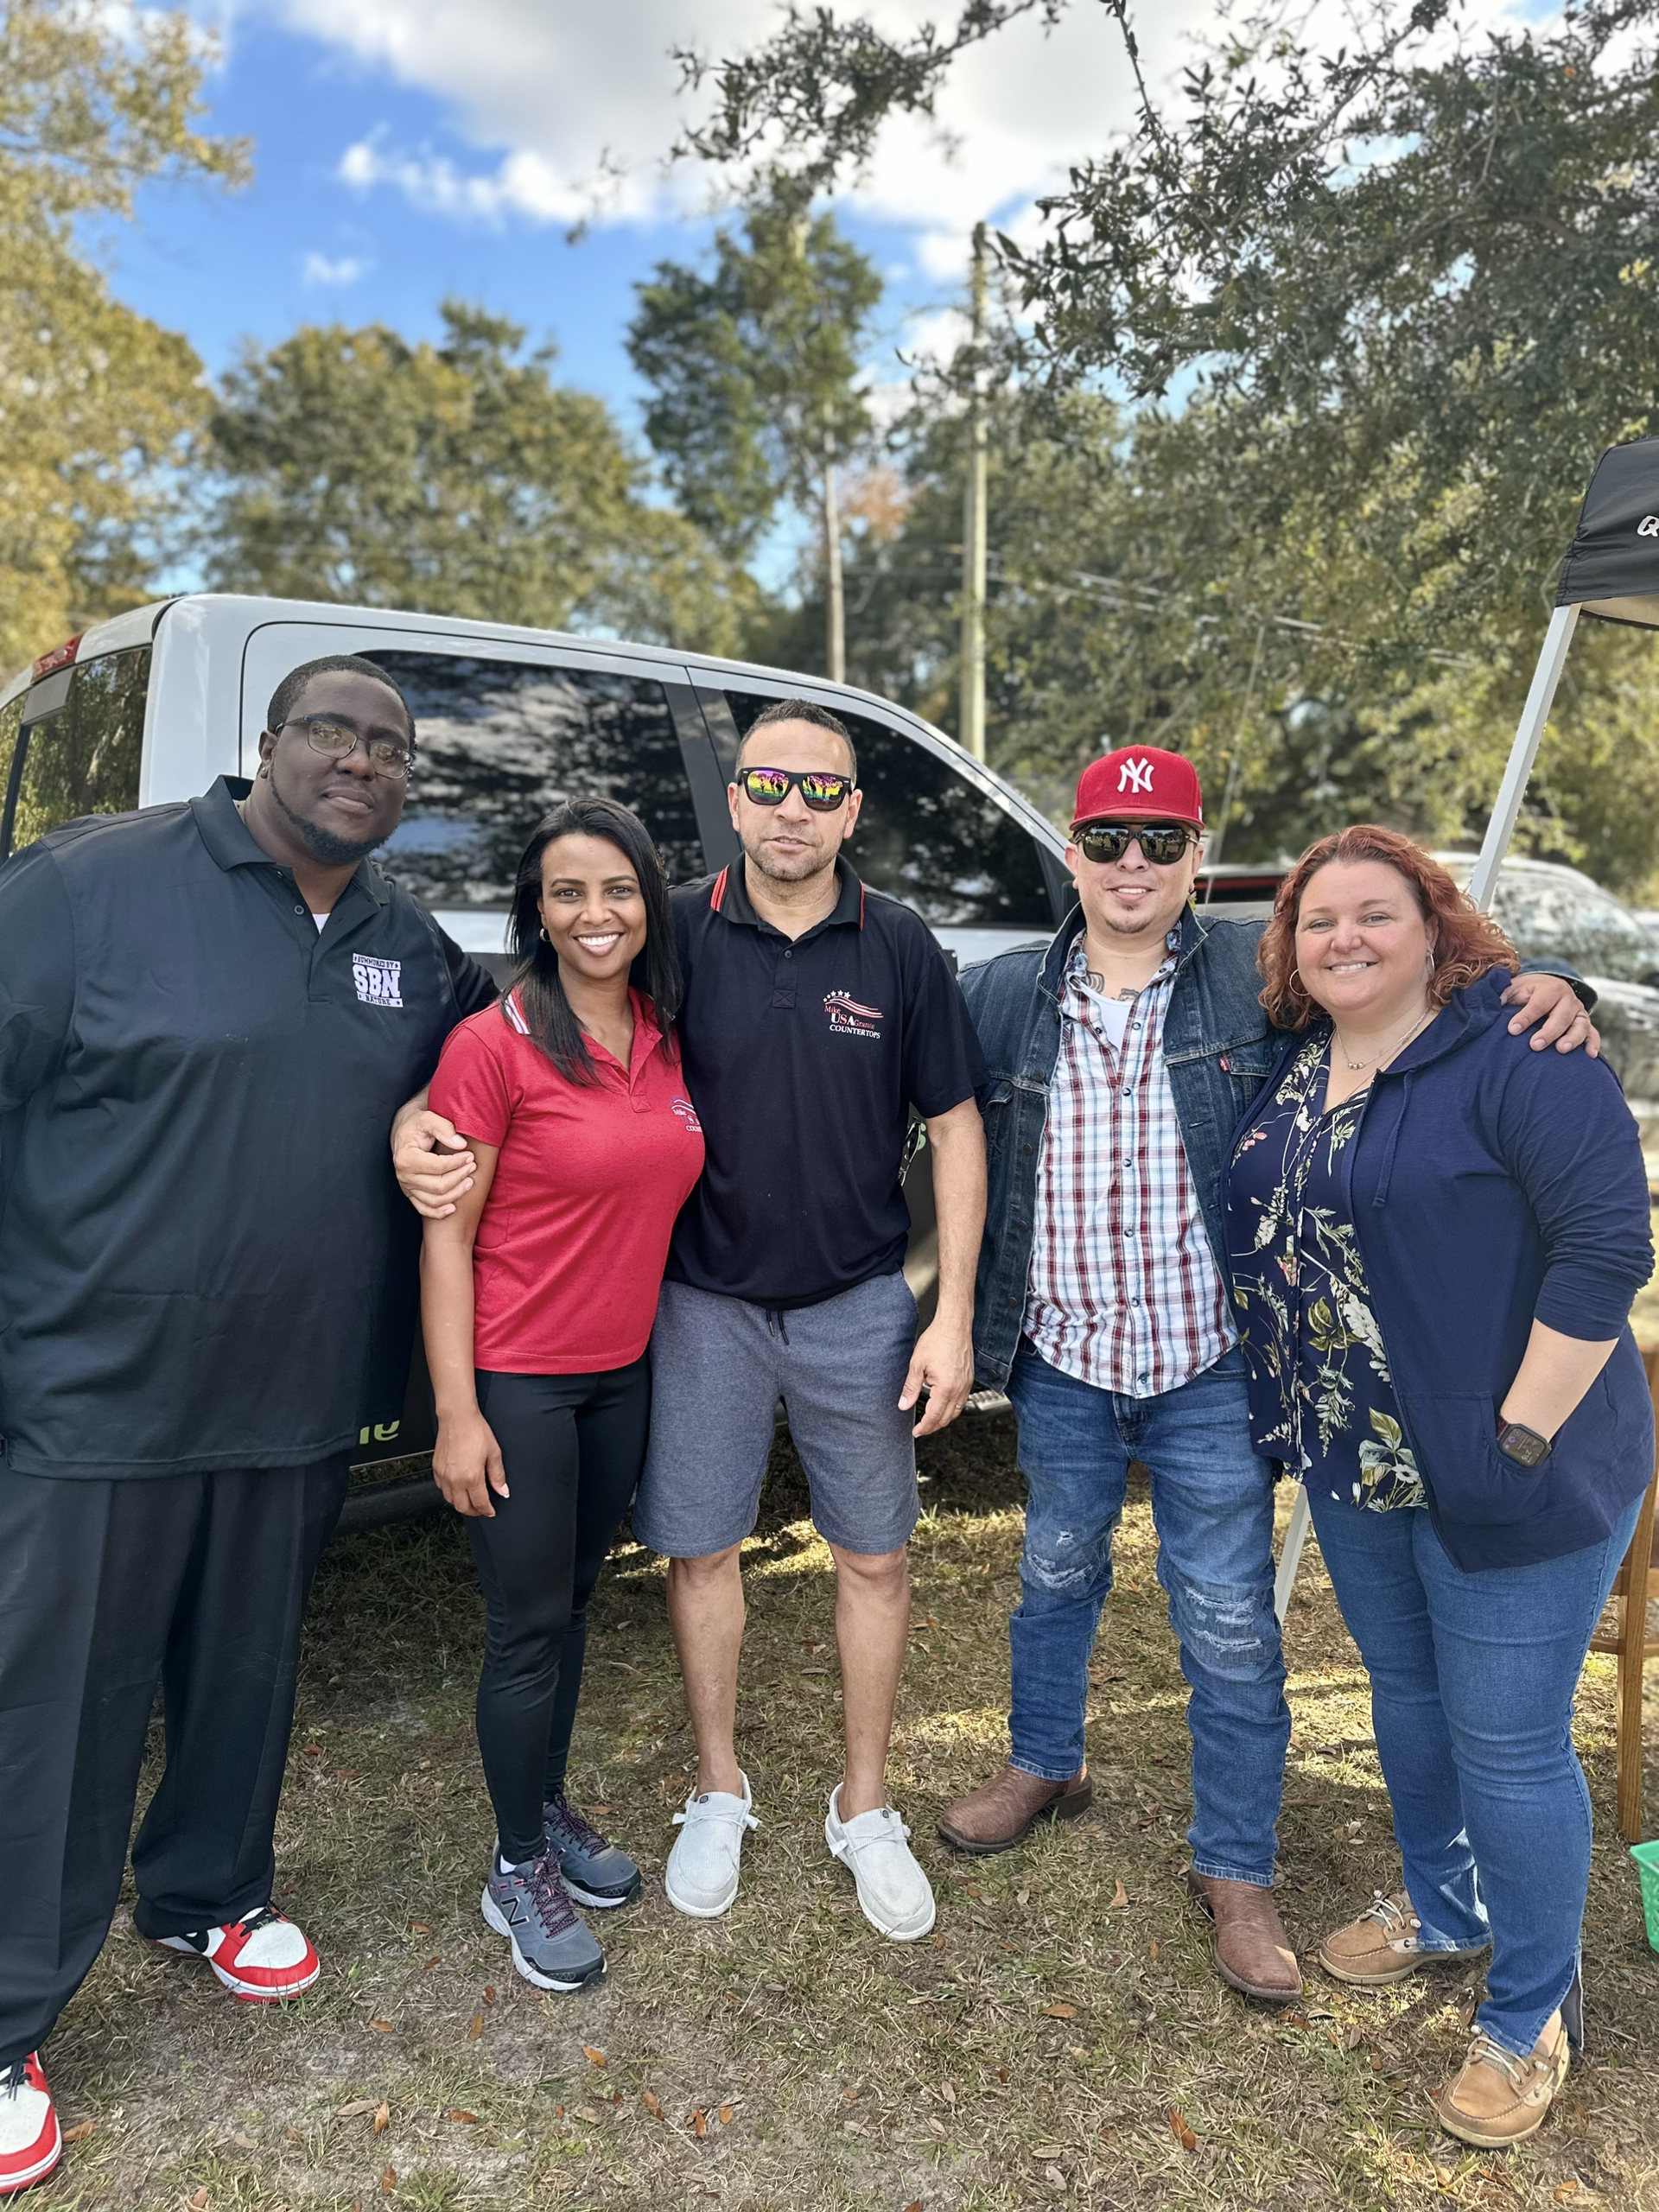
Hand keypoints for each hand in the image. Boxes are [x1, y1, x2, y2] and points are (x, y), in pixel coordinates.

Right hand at [395, 1110, 476, 1217]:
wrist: (404, 1132)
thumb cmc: (417, 1124)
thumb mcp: (428, 1118)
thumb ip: (444, 1128)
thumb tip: (461, 1144)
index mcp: (406, 1158)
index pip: (438, 1166)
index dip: (457, 1163)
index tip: (471, 1156)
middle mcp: (404, 1176)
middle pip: (438, 1186)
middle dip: (459, 1177)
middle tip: (473, 1167)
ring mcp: (406, 1187)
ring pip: (435, 1200)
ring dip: (455, 1194)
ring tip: (470, 1182)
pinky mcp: (410, 1194)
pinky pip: (424, 1209)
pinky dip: (438, 1212)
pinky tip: (453, 1208)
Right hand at [432, 1409, 507, 1516]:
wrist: (457, 1417)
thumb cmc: (475, 1431)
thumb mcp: (493, 1453)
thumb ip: (498, 1475)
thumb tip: (503, 1491)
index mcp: (471, 1477)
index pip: (480, 1503)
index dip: (487, 1510)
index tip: (491, 1511)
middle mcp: (455, 1479)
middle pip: (463, 1507)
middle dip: (474, 1511)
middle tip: (482, 1509)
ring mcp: (444, 1475)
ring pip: (450, 1500)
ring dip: (461, 1503)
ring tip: (470, 1500)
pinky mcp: (436, 1468)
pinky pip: (441, 1488)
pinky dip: (450, 1493)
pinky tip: (458, 1488)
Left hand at [900, 1313, 975, 1436]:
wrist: (954, 1325)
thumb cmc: (938, 1339)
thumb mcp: (917, 1364)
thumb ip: (910, 1388)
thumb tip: (904, 1404)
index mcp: (946, 1388)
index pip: (934, 1416)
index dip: (924, 1427)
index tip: (916, 1432)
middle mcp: (959, 1389)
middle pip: (947, 1418)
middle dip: (933, 1427)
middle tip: (922, 1429)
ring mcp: (966, 1384)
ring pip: (957, 1411)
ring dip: (944, 1419)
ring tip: (932, 1421)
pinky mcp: (969, 1379)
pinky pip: (962, 1401)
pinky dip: (953, 1408)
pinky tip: (945, 1405)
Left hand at [1501, 971, 1599, 1056]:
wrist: (1547, 988)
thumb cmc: (1525, 992)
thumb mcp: (1513, 989)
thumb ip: (1502, 996)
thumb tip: (1489, 1004)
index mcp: (1549, 988)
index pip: (1538, 1004)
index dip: (1526, 1017)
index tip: (1512, 1030)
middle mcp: (1567, 999)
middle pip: (1561, 1016)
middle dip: (1548, 1031)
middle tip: (1534, 1045)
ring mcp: (1578, 1012)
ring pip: (1580, 1025)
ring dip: (1572, 1038)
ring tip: (1561, 1050)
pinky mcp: (1584, 1023)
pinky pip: (1593, 1033)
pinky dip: (1593, 1043)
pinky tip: (1589, 1055)